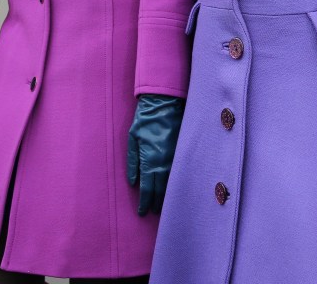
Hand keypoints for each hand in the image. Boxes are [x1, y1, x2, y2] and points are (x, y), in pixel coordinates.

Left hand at [127, 94, 185, 214]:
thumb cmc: (146, 120)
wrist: (165, 103)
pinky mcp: (183, 152)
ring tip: (164, 207)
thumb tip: (133, 182)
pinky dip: (176, 184)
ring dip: (167, 196)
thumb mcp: (133, 139)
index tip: (143, 212)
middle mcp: (165, 163)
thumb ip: (133, 162)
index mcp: (151, 161)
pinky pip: (179, 173)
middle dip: (156, 203)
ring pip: (172, 184)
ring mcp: (176, 158)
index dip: (145, 203)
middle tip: (153, 212)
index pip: (148, 190)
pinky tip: (175, 189)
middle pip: (161, 191)